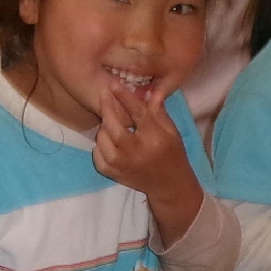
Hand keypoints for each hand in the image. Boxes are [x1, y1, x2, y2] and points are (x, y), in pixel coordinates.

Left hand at [94, 80, 197, 201]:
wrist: (170, 186)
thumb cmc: (173, 154)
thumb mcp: (171, 131)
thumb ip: (158, 112)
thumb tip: (150, 90)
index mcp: (155, 139)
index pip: (137, 113)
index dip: (124, 96)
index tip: (113, 83)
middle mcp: (138, 153)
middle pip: (115, 127)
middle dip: (107, 108)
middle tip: (104, 94)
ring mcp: (124, 166)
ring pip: (103, 142)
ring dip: (103, 128)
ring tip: (109, 121)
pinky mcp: (115, 175)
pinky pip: (98, 158)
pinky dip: (99, 147)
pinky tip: (107, 142)